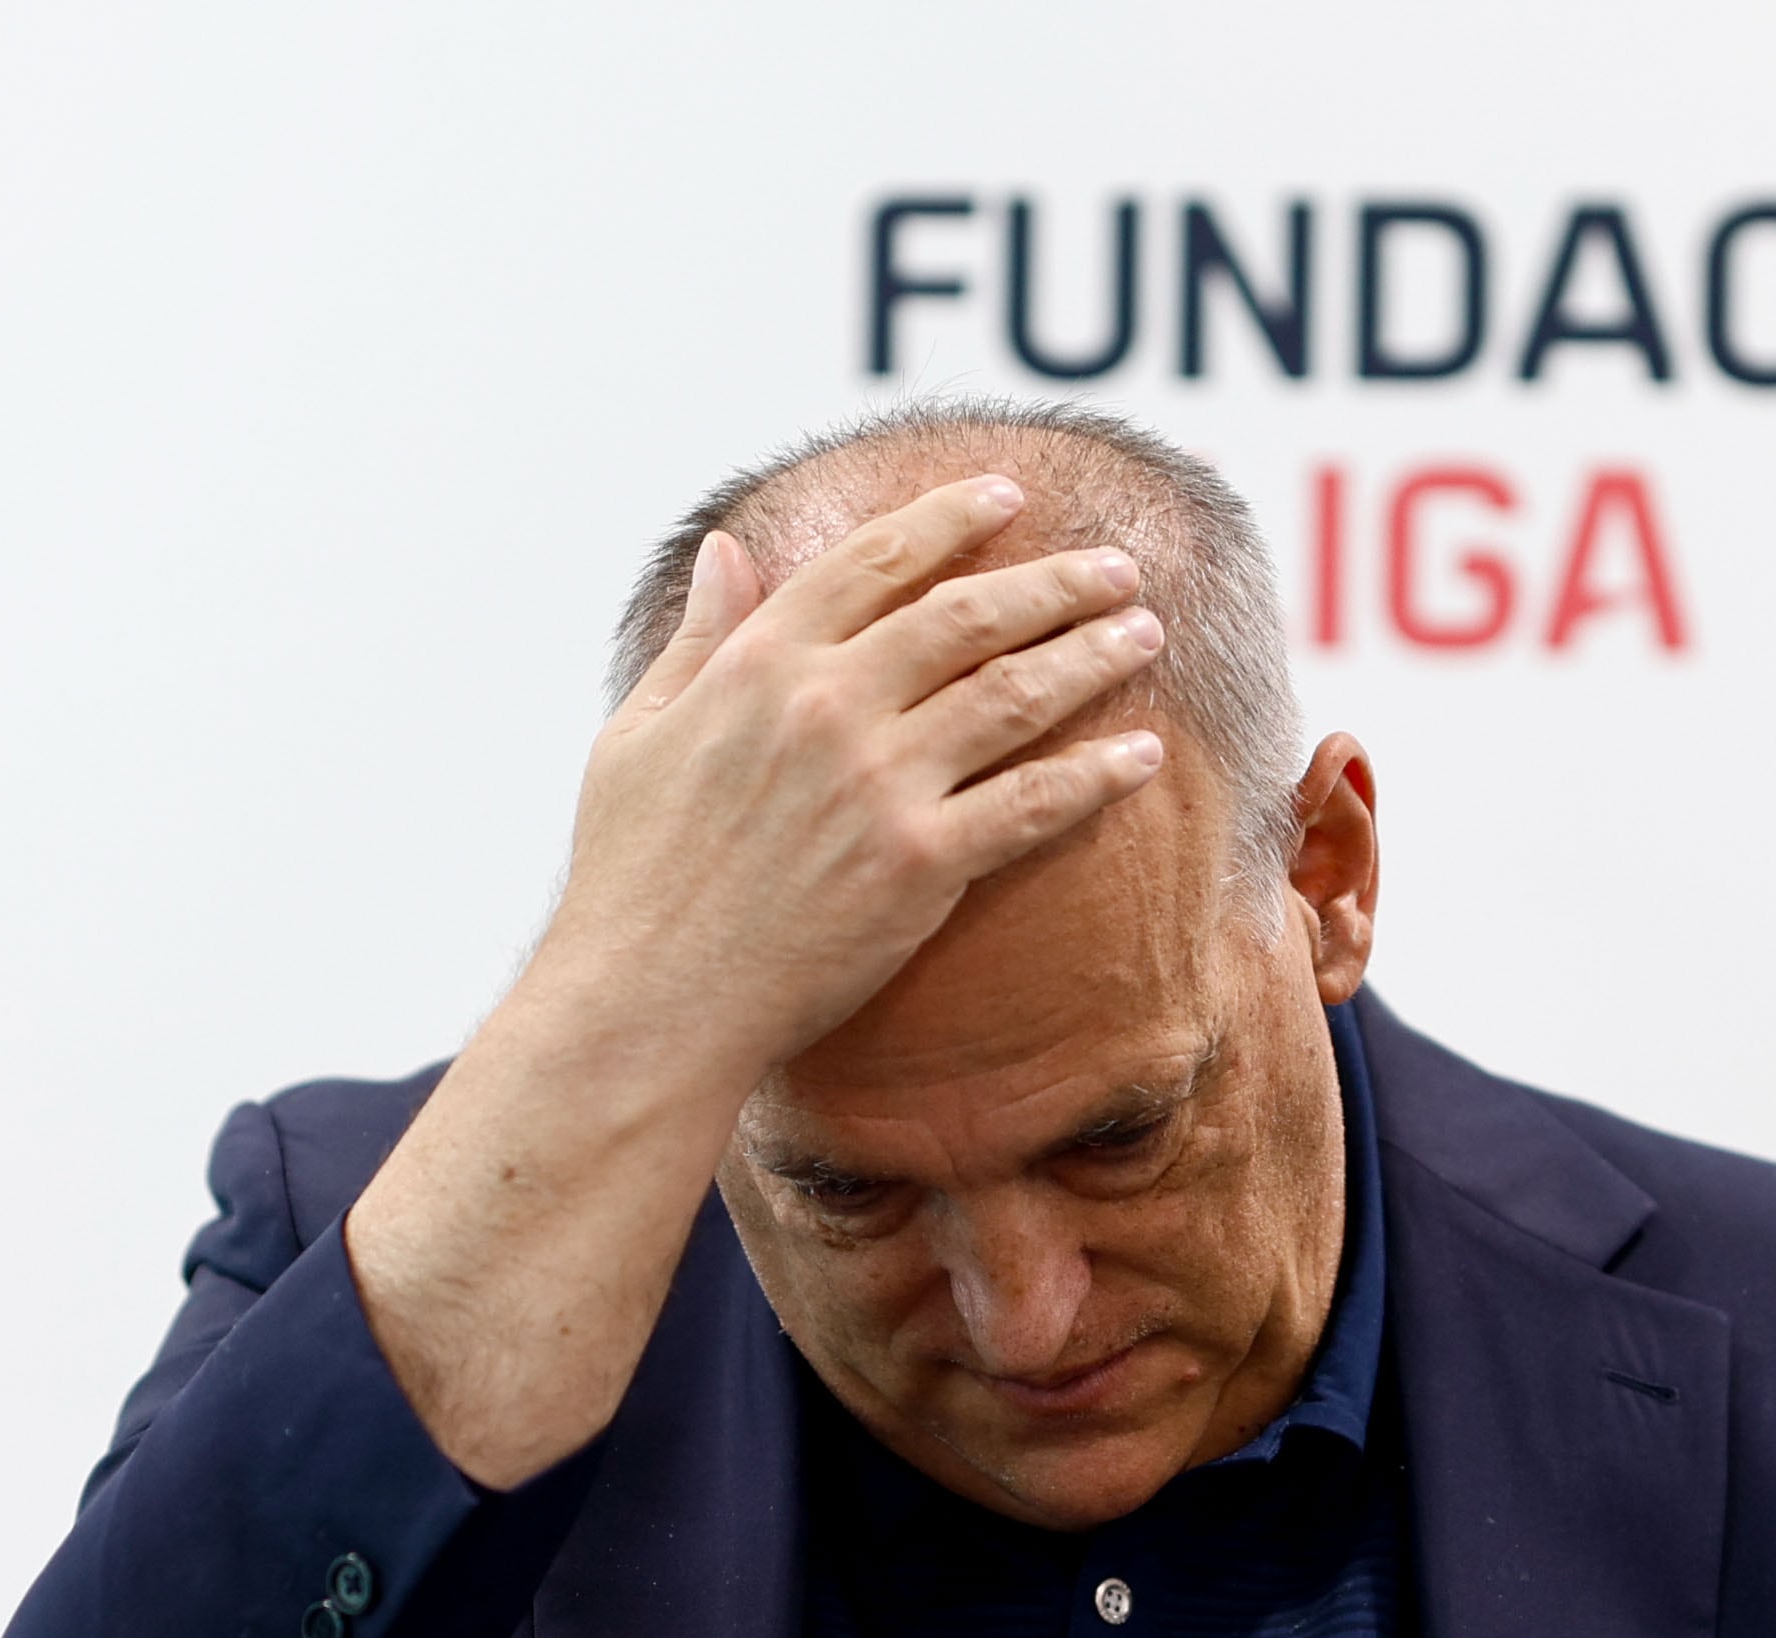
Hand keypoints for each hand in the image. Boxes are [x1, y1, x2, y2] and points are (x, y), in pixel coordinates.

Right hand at [341, 474, 1165, 1487]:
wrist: (651, 1001)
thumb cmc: (631, 874)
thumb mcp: (638, 731)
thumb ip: (699, 636)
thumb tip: (725, 549)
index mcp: (759, 661)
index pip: (876, 559)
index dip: (952, 519)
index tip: (1009, 497)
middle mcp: (828, 705)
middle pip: (968, 615)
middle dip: (1054, 582)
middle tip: (1116, 568)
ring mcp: (880, 783)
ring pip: (1014, 694)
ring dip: (1091, 656)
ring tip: (1144, 634)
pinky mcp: (920, 864)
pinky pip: (1033, 803)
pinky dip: (1096, 774)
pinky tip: (1142, 755)